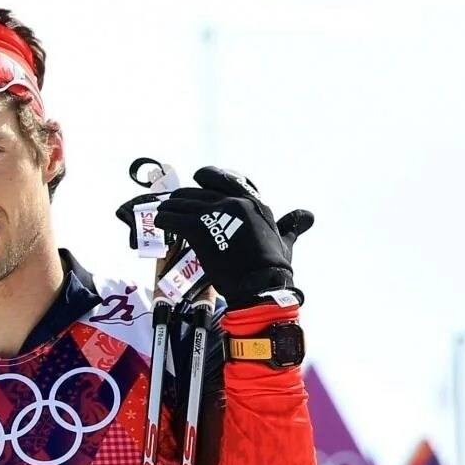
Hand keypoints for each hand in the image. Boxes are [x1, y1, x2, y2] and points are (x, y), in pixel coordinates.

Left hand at [115, 167, 314, 308]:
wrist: (260, 286)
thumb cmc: (273, 267)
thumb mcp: (285, 239)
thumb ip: (292, 224)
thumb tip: (307, 215)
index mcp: (253, 201)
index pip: (223, 178)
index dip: (205, 178)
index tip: (196, 182)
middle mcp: (234, 202)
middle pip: (195, 191)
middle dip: (180, 199)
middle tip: (171, 207)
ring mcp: (216, 213)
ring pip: (180, 203)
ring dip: (167, 209)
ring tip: (161, 216)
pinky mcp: (199, 228)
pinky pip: (172, 218)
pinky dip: (161, 220)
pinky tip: (158, 225)